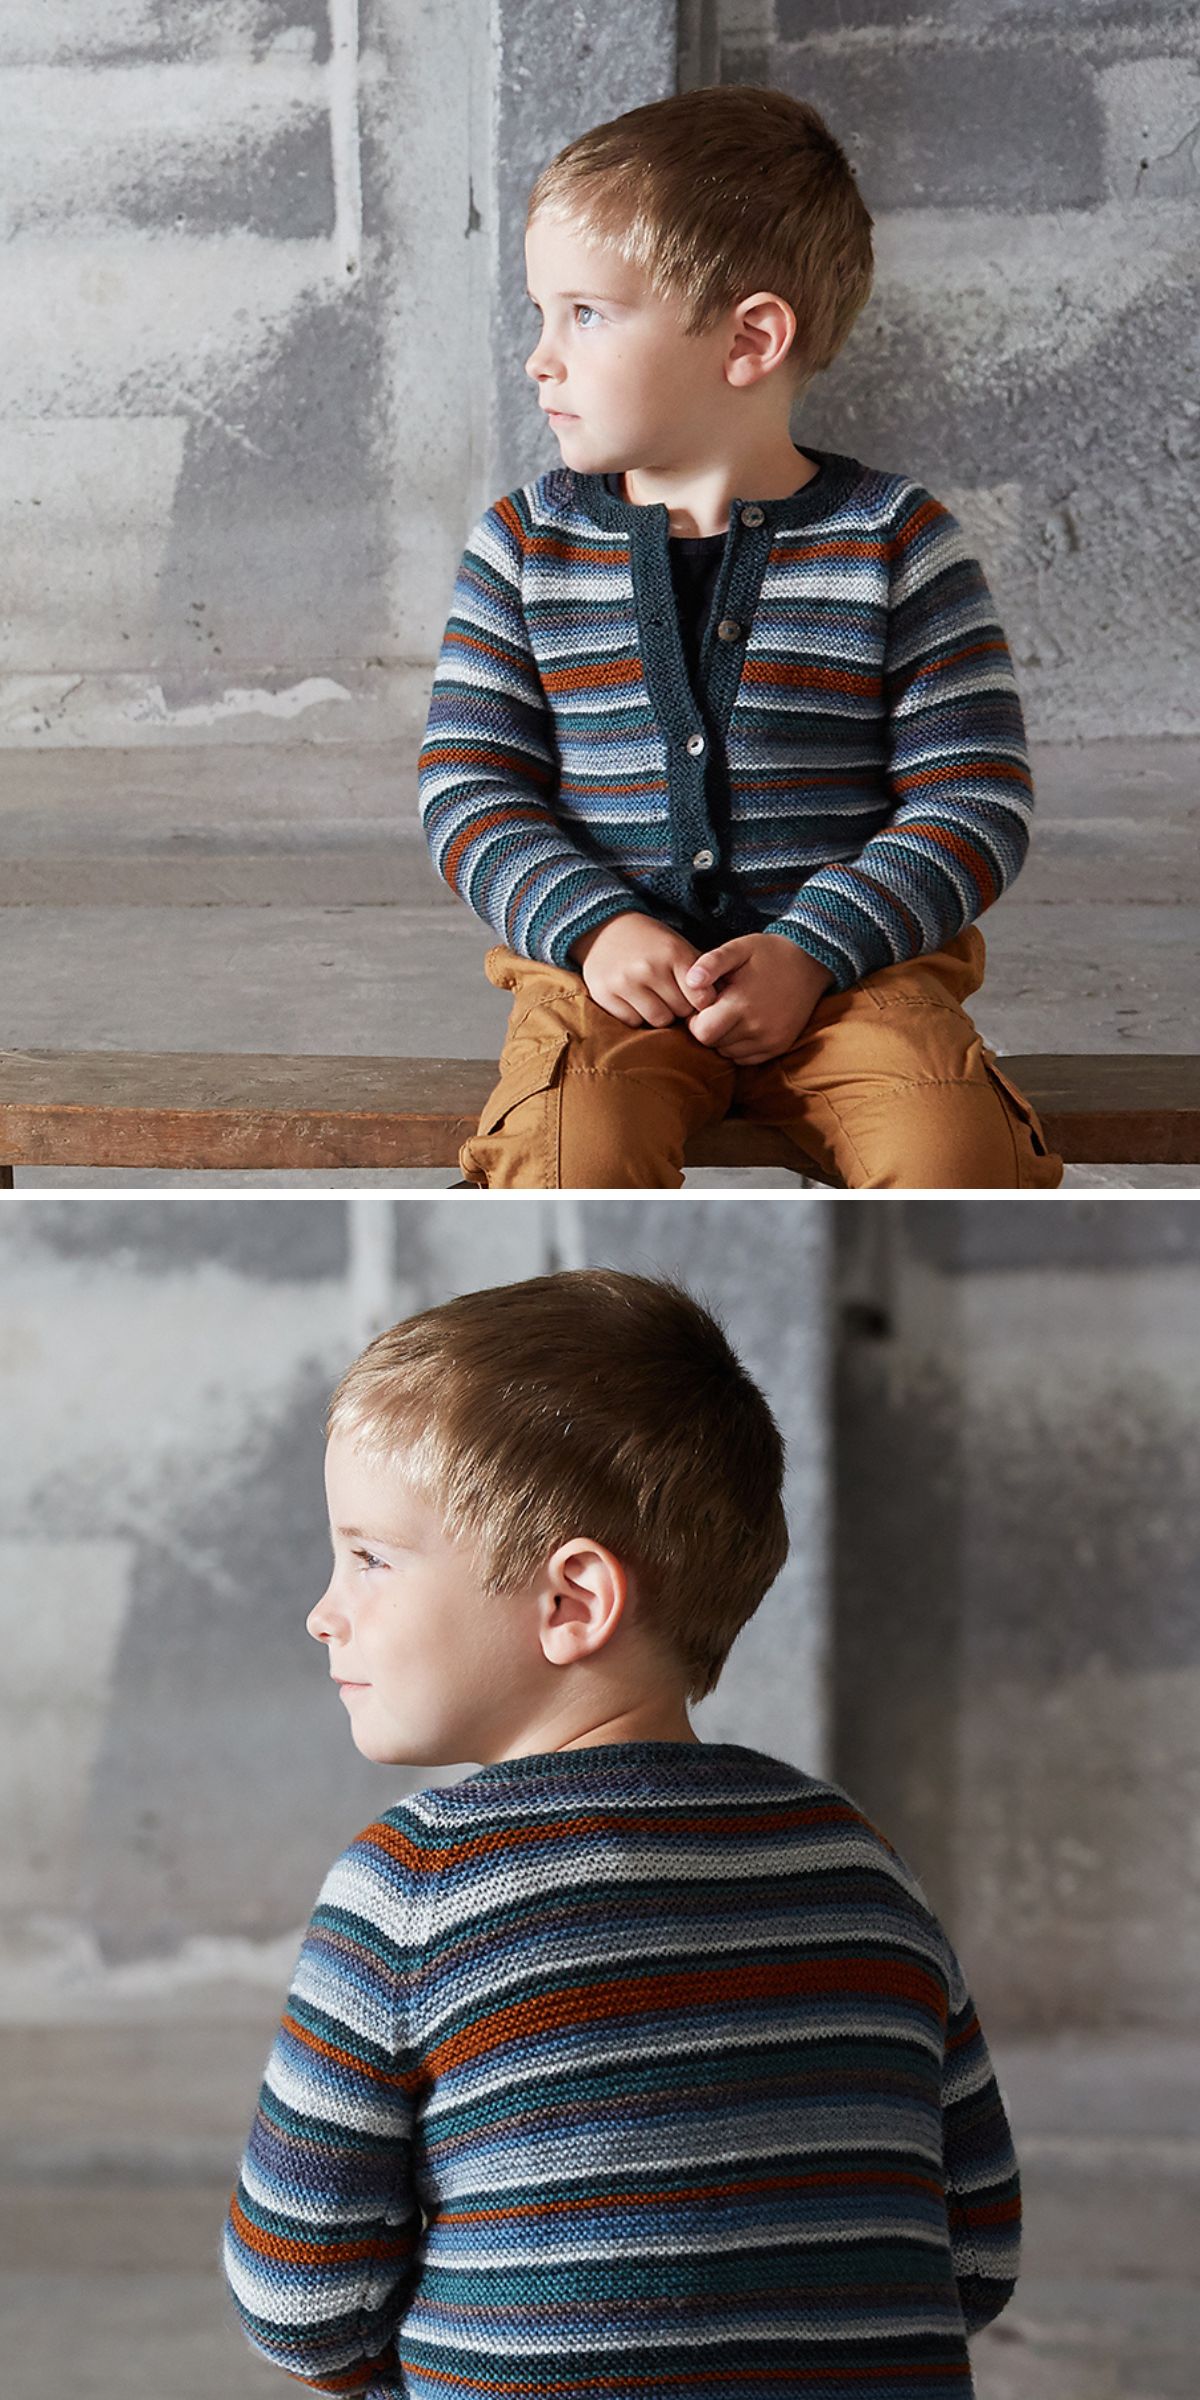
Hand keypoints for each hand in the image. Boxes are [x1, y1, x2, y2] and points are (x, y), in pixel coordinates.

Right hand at [569, 911, 701, 1026]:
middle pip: (680, 1011)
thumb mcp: (678, 946)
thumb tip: (723, 1003)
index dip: (700, 1002)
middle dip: (680, 1008)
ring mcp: (625, 982)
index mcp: (673, 953)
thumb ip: (701, 972)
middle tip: (670, 996)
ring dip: (659, 1014)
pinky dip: (636, 1016)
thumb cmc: (650, 942)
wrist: (603, 929)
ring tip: (654, 999)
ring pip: (658, 1020)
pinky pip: (633, 1022)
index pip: (701, 999)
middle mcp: (649, 968)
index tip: (694, 998)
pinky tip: (633, 1000)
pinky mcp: (605, 994)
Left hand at [681, 933, 834, 1062]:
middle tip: (718, 1007)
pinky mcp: (779, 1046)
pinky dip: (740, 1046)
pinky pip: (746, 1058)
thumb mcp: (739, 948)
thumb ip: (711, 962)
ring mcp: (770, 1040)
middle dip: (709, 1028)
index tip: (703, 1005)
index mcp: (742, 1004)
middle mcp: (757, 1028)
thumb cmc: (769, 953)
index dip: (695, 1020)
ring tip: (734, 1013)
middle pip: (714, 1044)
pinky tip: (746, 1024)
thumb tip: (690, 981)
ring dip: (724, 1038)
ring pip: (729, 1053)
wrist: (810, 963)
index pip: (702, 1032)